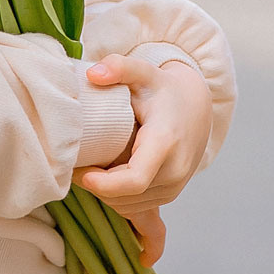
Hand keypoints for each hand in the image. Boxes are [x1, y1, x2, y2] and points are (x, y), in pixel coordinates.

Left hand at [76, 53, 212, 244]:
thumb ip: (120, 67)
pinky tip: (108, 175)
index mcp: (165, 143)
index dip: (104, 184)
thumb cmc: (164, 91)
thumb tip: (94, 74)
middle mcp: (174, 170)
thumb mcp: (144, 72)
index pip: (134, 180)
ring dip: (106, 193)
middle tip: (76, 165)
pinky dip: (118, 196)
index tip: (81, 174)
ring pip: (130, 205)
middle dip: (97, 187)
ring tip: (91, 168)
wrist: (197, 107)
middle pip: (126, 196)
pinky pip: (137, 206)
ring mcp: (175, 186)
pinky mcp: (171, 194)